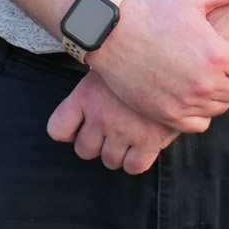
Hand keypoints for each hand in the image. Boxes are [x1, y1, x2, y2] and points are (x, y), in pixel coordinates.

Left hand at [46, 71, 180, 172]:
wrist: (171, 61)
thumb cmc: (135, 62)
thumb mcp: (104, 68)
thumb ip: (89, 91)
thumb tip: (82, 106)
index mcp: (84, 97)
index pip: (57, 130)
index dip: (69, 132)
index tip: (80, 126)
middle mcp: (100, 117)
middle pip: (84, 150)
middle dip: (95, 144)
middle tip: (109, 131)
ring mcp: (124, 131)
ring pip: (109, 161)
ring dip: (116, 153)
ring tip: (127, 135)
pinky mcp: (149, 141)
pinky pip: (134, 167)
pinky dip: (136, 161)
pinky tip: (141, 146)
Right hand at [85, 0, 228, 128]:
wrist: (109, 33)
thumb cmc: (153, 11)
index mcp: (217, 54)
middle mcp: (205, 82)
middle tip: (214, 64)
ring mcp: (186, 101)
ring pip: (221, 107)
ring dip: (216, 94)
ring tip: (198, 76)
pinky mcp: (168, 114)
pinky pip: (200, 124)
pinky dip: (198, 113)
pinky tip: (187, 94)